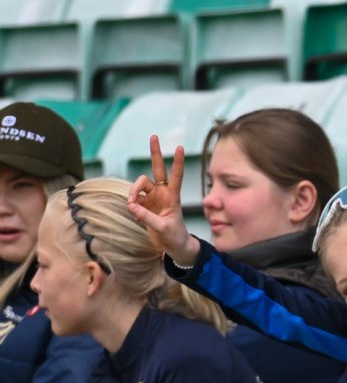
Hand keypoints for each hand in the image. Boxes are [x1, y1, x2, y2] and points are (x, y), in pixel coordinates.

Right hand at [127, 135, 199, 265]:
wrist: (173, 246)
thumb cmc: (174, 236)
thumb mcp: (163, 228)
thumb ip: (146, 217)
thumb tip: (130, 206)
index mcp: (173, 196)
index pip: (176, 176)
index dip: (177, 162)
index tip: (180, 147)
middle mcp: (163, 193)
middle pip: (157, 168)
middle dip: (155, 153)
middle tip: (154, 136)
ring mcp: (153, 197)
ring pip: (139, 184)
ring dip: (132, 191)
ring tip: (131, 204)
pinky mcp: (144, 204)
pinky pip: (133, 198)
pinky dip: (132, 205)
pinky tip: (136, 216)